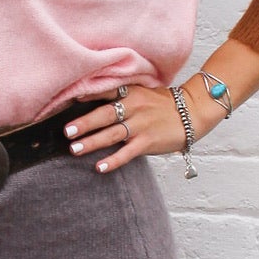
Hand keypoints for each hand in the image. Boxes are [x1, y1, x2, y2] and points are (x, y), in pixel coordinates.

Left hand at [63, 79, 224, 173]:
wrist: (192, 112)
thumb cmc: (162, 104)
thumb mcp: (142, 91)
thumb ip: (120, 94)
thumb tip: (89, 98)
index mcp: (130, 92)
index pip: (105, 91)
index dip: (87, 94)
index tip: (69, 98)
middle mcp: (134, 107)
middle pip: (105, 114)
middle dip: (84, 123)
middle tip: (66, 131)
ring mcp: (141, 125)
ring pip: (113, 134)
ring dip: (92, 142)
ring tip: (74, 149)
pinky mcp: (148, 141)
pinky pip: (128, 153)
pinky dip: (113, 160)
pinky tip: (99, 167)